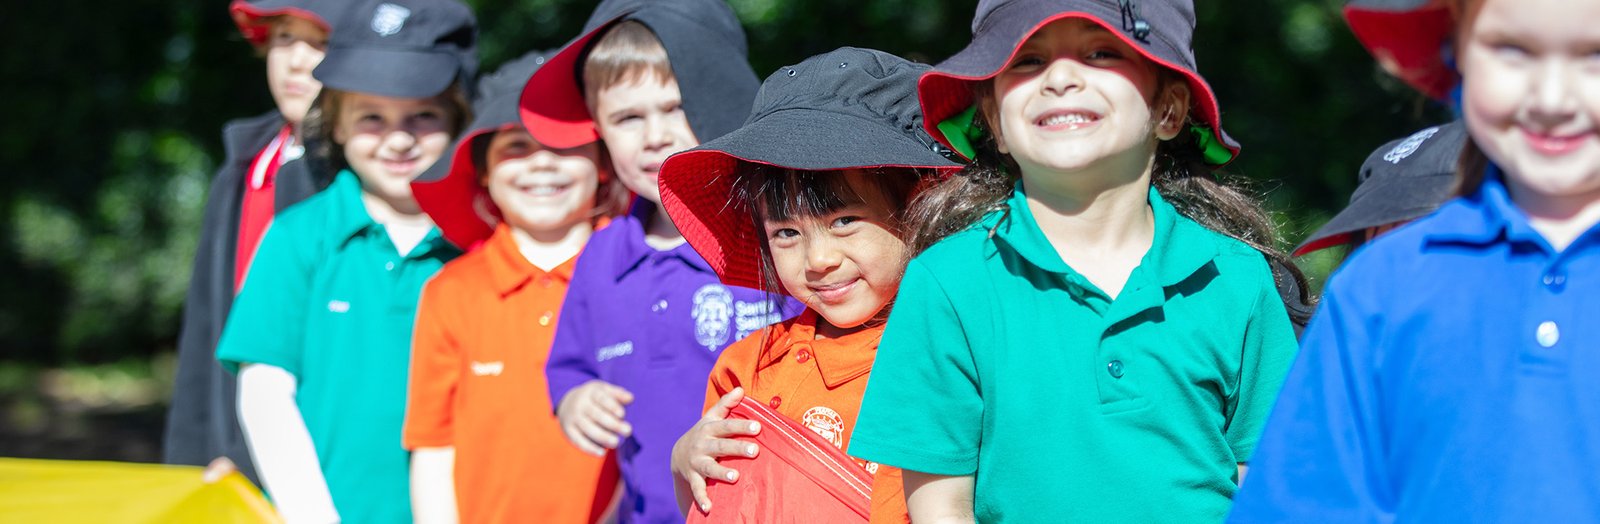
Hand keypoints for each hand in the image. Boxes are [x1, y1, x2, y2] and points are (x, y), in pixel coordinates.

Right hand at [556, 380, 634, 455]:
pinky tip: (602, 453)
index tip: (622, 414)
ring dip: (603, 437)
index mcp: (591, 392)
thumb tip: (631, 398)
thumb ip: (618, 394)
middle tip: (628, 431)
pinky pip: (578, 441)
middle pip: (596, 415)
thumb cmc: (594, 398)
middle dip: (612, 424)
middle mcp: (580, 404)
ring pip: (588, 428)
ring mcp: (573, 418)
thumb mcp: (604, 390)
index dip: (612, 406)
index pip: (601, 398)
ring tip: (616, 443)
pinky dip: (590, 448)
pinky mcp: (569, 431)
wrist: (567, 403)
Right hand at [671, 387, 760, 513]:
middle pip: (721, 446)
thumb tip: (741, 389)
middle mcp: (702, 445)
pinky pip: (697, 489)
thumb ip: (726, 404)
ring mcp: (697, 462)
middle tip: (755, 451)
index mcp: (709, 429)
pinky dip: (702, 499)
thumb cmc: (704, 434)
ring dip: (721, 473)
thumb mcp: (711, 418)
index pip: (727, 426)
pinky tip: (709, 507)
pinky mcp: (693, 478)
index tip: (758, 427)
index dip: (741, 426)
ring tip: (735, 478)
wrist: (678, 454)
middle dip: (737, 449)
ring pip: (709, 468)